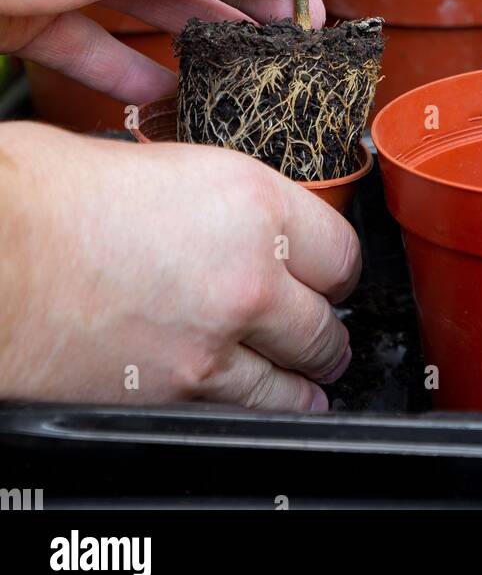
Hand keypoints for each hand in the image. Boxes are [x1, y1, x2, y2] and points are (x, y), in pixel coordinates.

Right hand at [0, 121, 359, 407]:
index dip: (335, 265)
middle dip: (324, 326)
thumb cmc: (46, 196)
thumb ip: (209, 195)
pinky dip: (260, 410)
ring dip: (303, 377)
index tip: (327, 273)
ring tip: (307, 377)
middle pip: (327, 320)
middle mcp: (251, 272)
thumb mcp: (155, 162)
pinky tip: (263, 406)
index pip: (341, 250)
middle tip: (319, 327)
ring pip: (298, 377)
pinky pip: (246, 412)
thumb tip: (220, 211)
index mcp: (251, 201)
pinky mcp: (176, 393)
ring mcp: (216, 342)